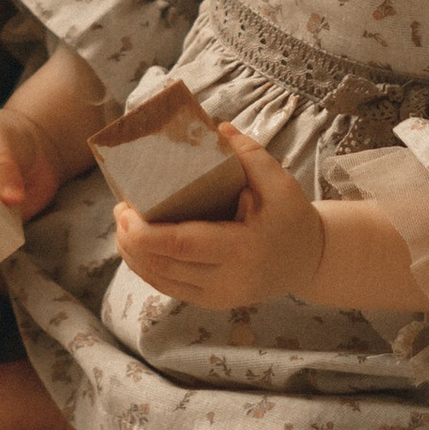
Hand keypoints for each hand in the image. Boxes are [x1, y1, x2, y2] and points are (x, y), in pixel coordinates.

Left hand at [113, 123, 323, 310]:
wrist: (308, 260)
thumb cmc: (292, 216)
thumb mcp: (279, 181)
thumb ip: (248, 153)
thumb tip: (215, 127)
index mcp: (244, 249)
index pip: (183, 246)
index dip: (146, 233)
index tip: (126, 208)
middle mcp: (229, 281)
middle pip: (164, 265)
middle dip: (131, 239)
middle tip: (120, 208)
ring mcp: (219, 297)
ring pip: (162, 280)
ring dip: (133, 254)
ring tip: (122, 224)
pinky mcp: (212, 303)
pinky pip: (169, 288)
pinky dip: (147, 268)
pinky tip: (135, 248)